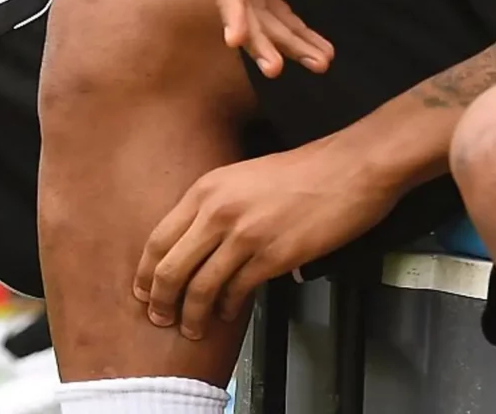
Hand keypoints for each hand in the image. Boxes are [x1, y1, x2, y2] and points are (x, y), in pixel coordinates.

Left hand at [135, 140, 403, 338]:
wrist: (350, 167)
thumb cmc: (304, 170)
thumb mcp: (244, 176)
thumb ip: (216, 206)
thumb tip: (198, 244)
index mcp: (207, 188)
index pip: (158, 239)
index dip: (145, 274)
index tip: (144, 293)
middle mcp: (218, 211)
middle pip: (170, 270)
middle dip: (161, 302)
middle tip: (161, 318)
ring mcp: (245, 235)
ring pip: (200, 288)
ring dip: (192, 315)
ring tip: (193, 328)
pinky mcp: (273, 256)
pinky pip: (237, 292)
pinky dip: (227, 308)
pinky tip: (227, 313)